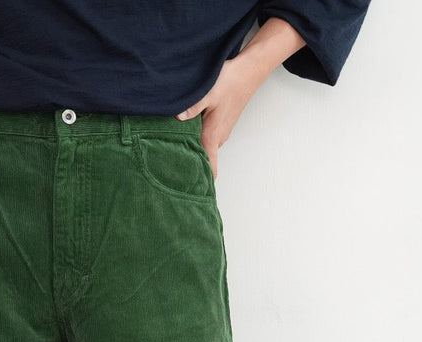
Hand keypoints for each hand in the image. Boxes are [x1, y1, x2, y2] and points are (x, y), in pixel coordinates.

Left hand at [174, 52, 272, 179]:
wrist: (250, 70)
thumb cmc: (232, 81)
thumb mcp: (209, 92)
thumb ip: (192, 107)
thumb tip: (177, 118)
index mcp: (213, 135)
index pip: (209, 166)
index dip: (201, 180)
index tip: (191, 191)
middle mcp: (218, 137)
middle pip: (204, 160)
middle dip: (190, 166)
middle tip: (171, 172)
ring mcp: (221, 132)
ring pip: (204, 148)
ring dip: (193, 151)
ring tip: (174, 153)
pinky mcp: (221, 124)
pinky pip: (207, 139)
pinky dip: (198, 140)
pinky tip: (186, 134)